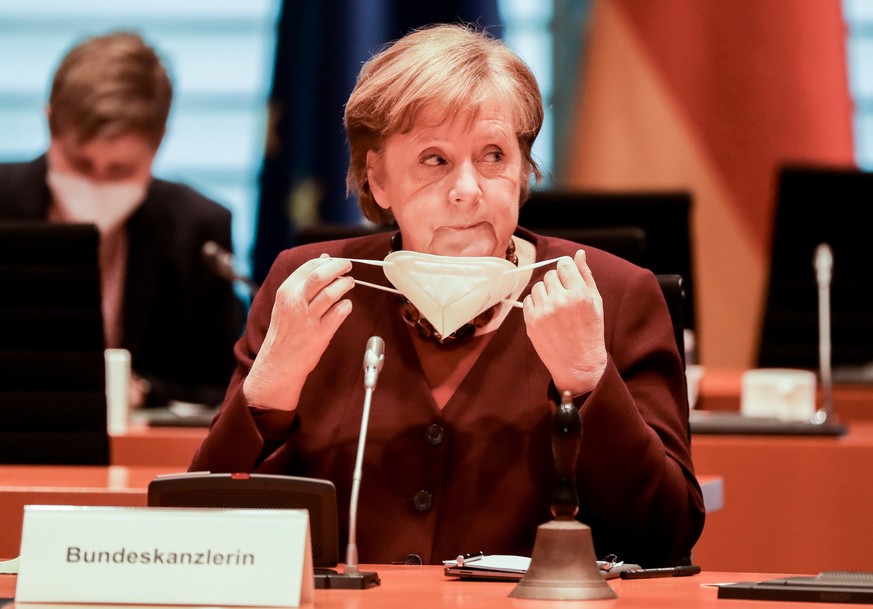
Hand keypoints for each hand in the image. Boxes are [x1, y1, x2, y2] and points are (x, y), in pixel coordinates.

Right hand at [244, 255, 353, 409]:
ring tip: (349, 284)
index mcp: (286, 292)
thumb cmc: (284, 332)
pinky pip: (338, 314)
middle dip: (339, 268)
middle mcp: (295, 303)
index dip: (328, 261)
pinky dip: (346, 306)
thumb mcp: (287, 302)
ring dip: (344, 285)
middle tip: (348, 267)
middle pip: (320, 276)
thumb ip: (304, 281)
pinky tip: (346, 306)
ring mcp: (307, 319)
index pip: (309, 267)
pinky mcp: (319, 335)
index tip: (338, 262)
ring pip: (330, 293)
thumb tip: (325, 258)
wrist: (277, 364)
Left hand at [523, 250, 606, 394]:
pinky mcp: (531, 322)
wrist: (579, 364)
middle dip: (557, 283)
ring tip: (556, 309)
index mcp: (580, 294)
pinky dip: (536, 305)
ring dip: (545, 293)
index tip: (569, 280)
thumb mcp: (596, 302)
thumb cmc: (590, 332)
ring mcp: (544, 312)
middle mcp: (561, 301)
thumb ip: (586, 275)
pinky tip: (547, 316)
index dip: (567, 271)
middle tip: (565, 299)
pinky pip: (528, 300)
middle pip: (550, 274)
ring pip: (538, 286)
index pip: (564, 264)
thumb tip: (579, 254)